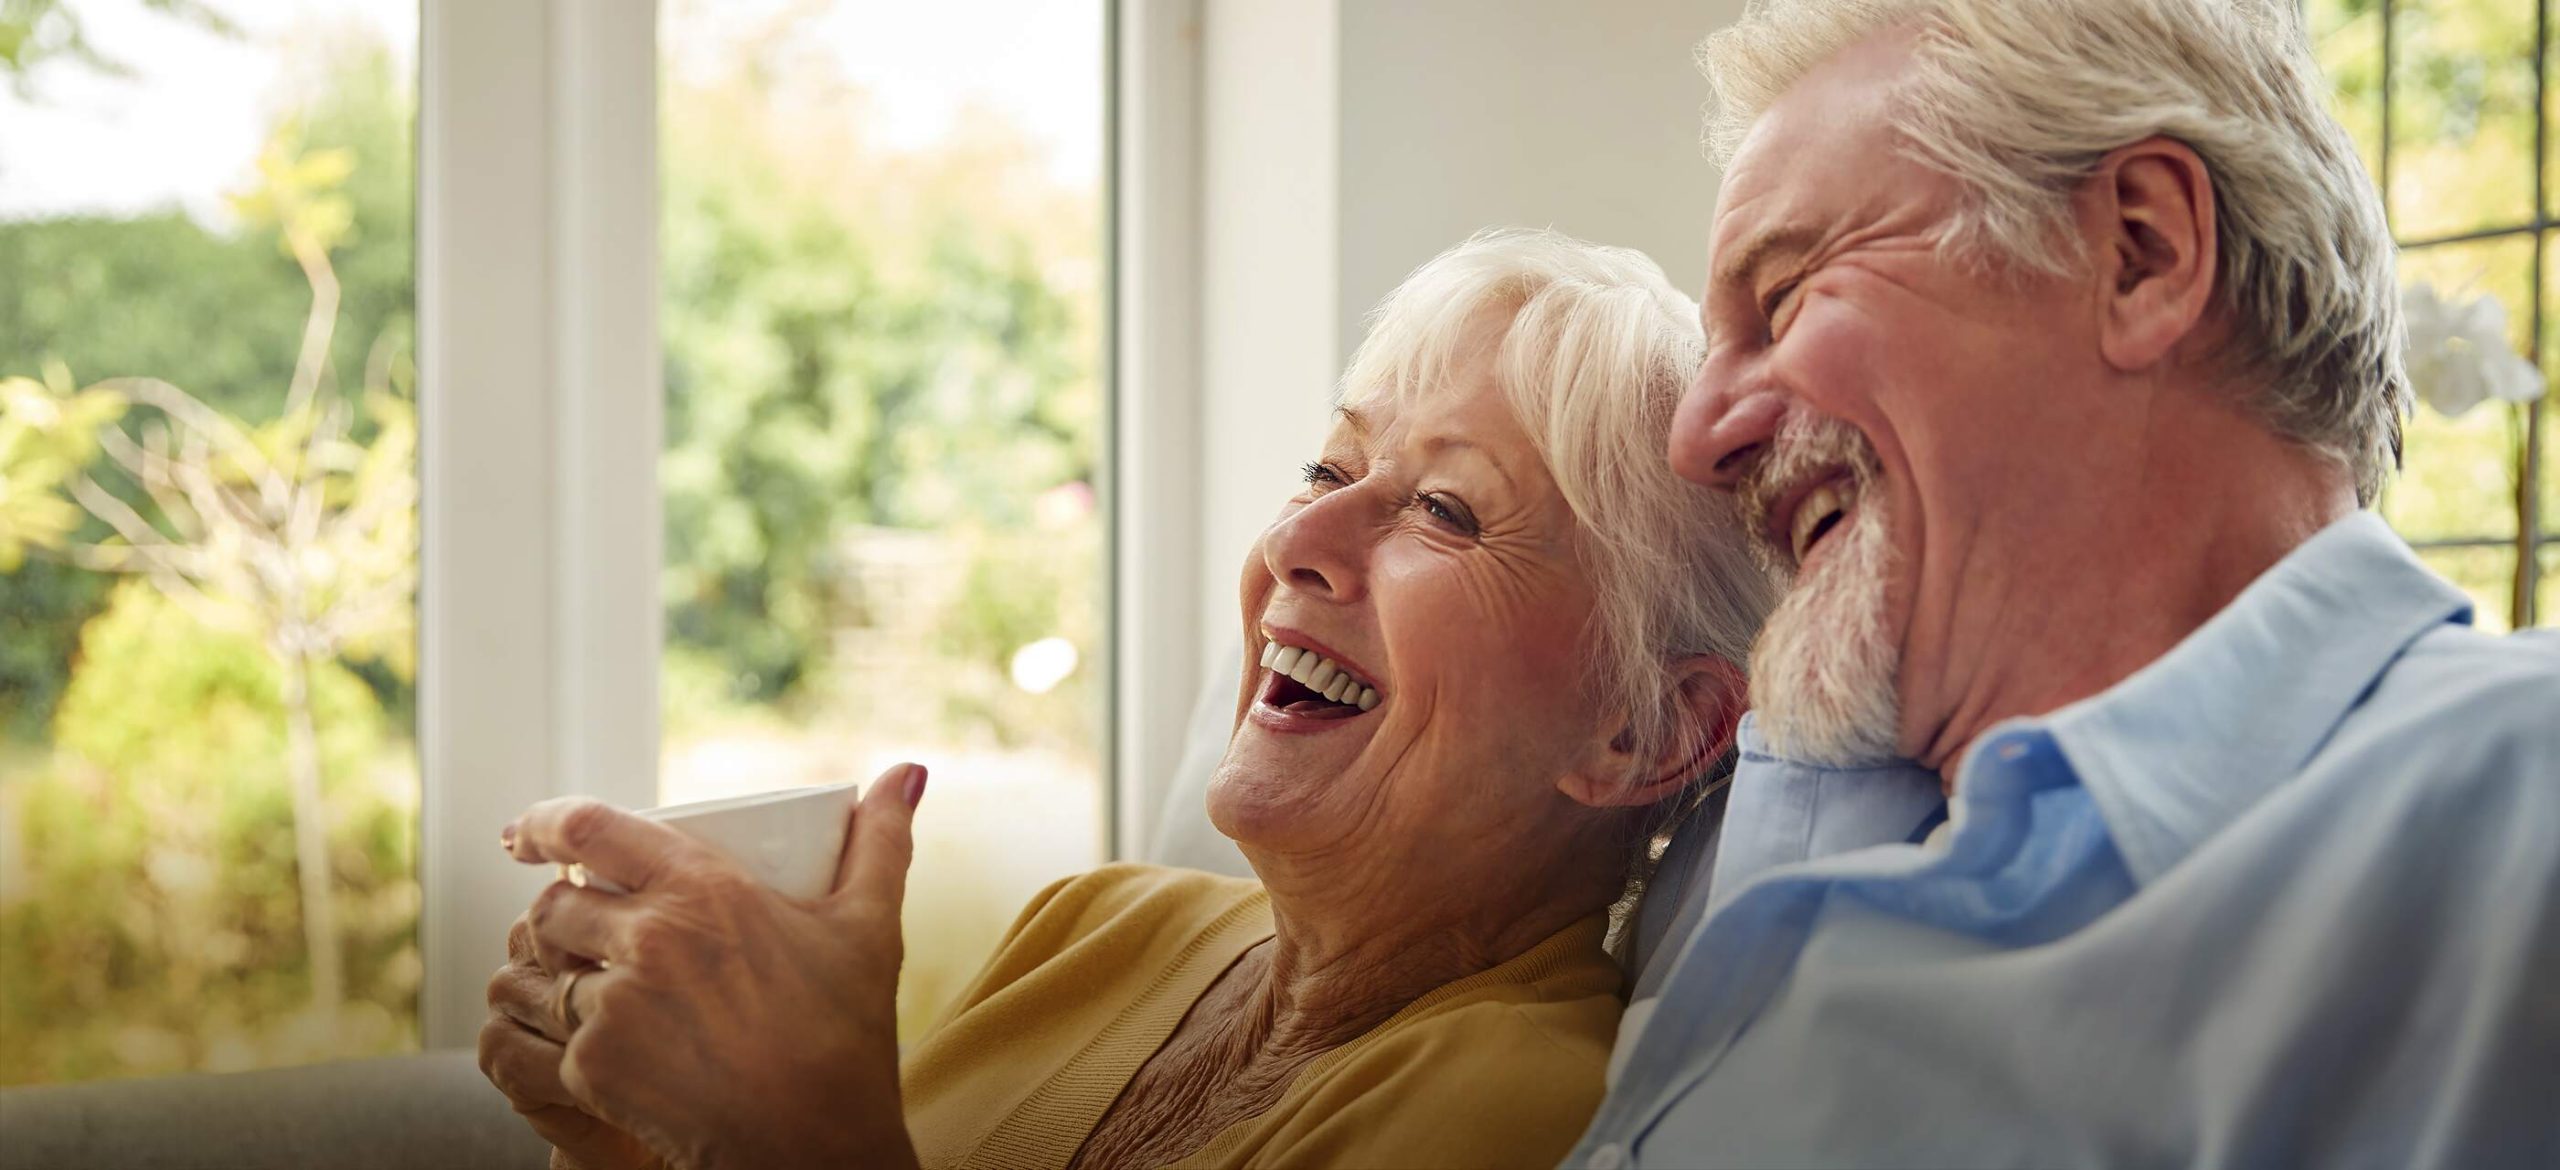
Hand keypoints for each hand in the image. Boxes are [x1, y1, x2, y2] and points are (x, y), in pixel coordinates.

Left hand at [501, 763, 928, 1169]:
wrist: (817, 1143)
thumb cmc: (845, 1033)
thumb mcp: (869, 925)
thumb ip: (882, 840)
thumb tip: (908, 773)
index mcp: (705, 890)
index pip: (590, 828)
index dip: (545, 822)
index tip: (526, 834)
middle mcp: (649, 940)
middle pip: (556, 903)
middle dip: (563, 911)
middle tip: (587, 928)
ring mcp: (614, 1007)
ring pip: (544, 972)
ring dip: (559, 978)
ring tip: (591, 994)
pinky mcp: (592, 1069)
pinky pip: (543, 1039)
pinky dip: (562, 1040)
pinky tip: (593, 1051)